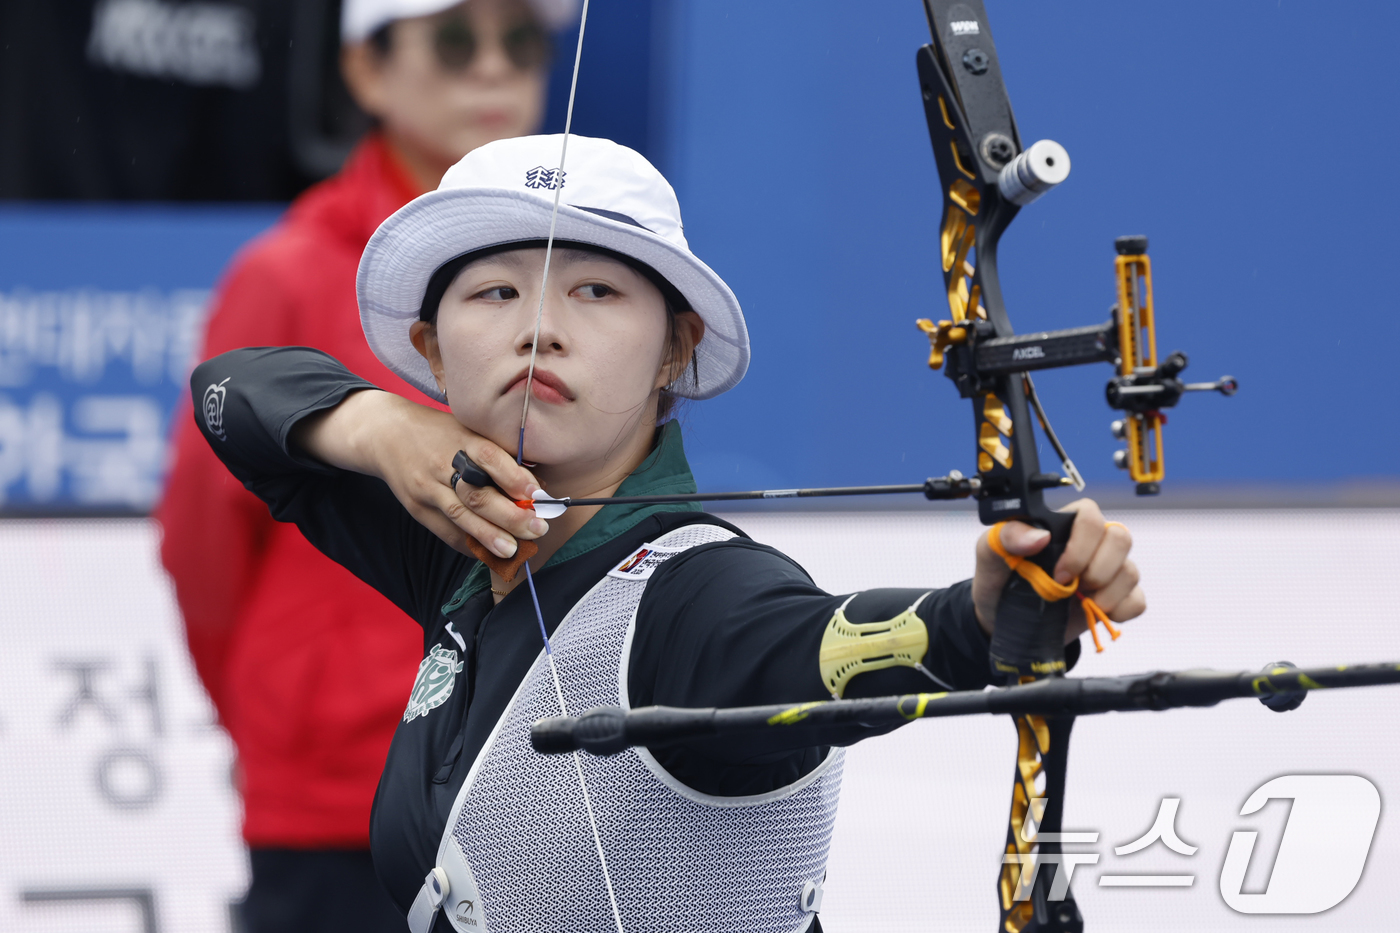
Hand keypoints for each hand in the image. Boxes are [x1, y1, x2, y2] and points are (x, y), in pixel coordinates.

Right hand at [291, 389, 547, 557]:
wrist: (386, 434)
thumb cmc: (439, 432)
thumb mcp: (467, 429)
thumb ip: (497, 453)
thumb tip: (535, 484)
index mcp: (462, 439)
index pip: (490, 457)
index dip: (515, 478)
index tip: (539, 495)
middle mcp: (443, 463)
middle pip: (477, 494)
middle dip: (511, 516)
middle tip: (538, 529)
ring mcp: (427, 488)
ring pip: (461, 516)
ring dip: (490, 536)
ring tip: (514, 550)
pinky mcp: (417, 507)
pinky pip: (445, 531)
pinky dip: (468, 544)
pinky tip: (488, 553)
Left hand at [970, 498, 1145, 641]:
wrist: (1001, 620)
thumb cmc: (999, 580)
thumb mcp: (990, 554)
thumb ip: (1006, 535)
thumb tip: (1038, 535)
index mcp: (1062, 526)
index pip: (1090, 515)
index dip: (1081, 544)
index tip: (1060, 572)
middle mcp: (1090, 544)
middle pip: (1121, 538)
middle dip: (1098, 569)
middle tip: (1071, 588)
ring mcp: (1106, 571)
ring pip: (1131, 571)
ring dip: (1107, 594)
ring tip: (1080, 603)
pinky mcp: (1115, 598)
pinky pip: (1137, 600)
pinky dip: (1121, 610)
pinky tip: (1097, 613)